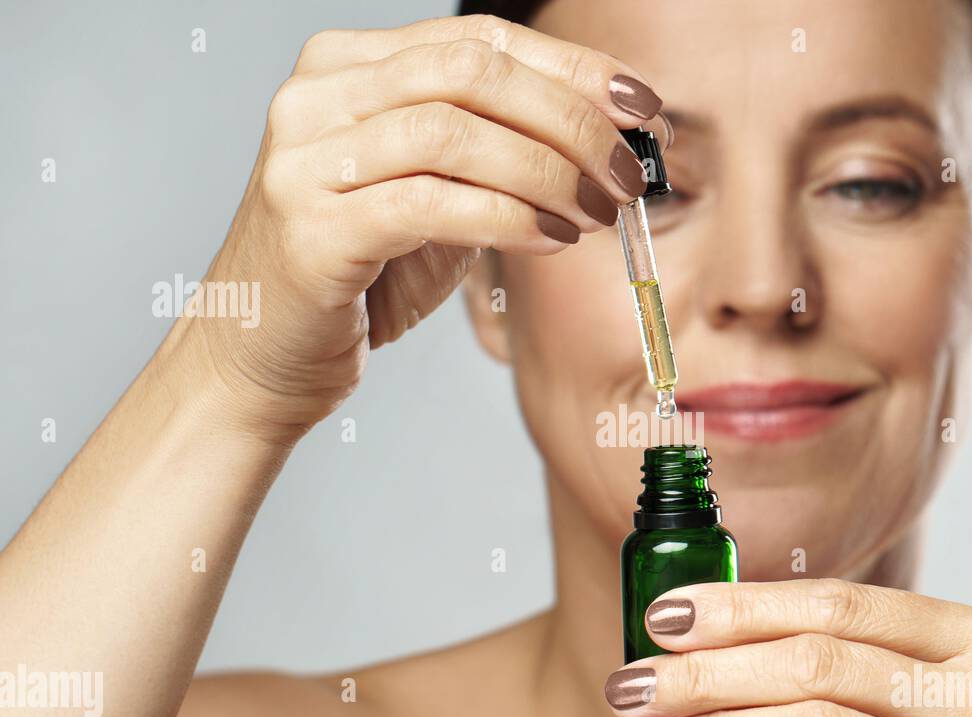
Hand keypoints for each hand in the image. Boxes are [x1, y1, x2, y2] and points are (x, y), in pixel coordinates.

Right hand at [176, 14, 664, 439]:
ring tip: (596, 212)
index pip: (477, 40)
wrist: (265, 355)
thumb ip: (495, 154)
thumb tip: (603, 139)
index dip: (570, 67)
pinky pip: (430, 203)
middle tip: (625, 173)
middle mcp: (317, 97)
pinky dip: (507, 217)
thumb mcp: (435, 193)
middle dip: (570, 120)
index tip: (640, 105)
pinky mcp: (309, 227)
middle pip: (471, 73)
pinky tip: (553, 238)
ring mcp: (303, 159)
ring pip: (453, 132)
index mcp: (346, 68)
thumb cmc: (361, 274)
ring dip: (547, 172)